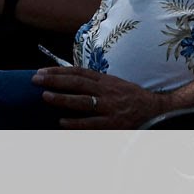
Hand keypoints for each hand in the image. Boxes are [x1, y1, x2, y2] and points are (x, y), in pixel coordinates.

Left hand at [32, 67, 172, 128]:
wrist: (157, 110)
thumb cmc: (132, 98)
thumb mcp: (115, 85)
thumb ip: (96, 83)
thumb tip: (71, 81)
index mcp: (106, 80)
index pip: (78, 72)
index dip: (58, 71)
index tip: (42, 71)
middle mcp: (107, 91)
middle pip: (77, 82)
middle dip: (55, 80)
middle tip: (36, 79)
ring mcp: (110, 107)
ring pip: (82, 101)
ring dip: (62, 98)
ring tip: (45, 96)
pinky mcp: (113, 123)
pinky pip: (92, 123)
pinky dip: (76, 122)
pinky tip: (62, 121)